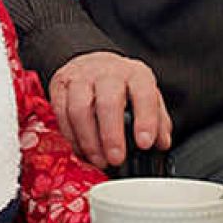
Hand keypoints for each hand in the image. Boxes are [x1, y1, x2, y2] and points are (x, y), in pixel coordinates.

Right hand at [49, 51, 169, 168]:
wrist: (92, 63)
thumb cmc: (121, 84)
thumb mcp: (145, 95)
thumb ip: (158, 120)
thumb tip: (161, 143)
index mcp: (135, 75)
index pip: (143, 95)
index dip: (145, 120)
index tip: (145, 143)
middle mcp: (107, 73)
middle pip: (107, 102)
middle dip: (111, 135)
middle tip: (116, 158)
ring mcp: (81, 77)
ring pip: (80, 109)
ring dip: (88, 140)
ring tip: (99, 160)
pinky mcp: (60, 85)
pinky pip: (62, 113)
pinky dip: (71, 136)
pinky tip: (82, 150)